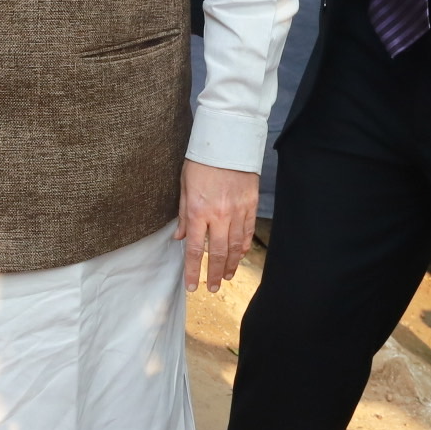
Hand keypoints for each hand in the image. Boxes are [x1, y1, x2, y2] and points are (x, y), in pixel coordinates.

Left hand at [176, 160, 258, 292]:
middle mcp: (218, 215)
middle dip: (215, 274)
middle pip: (218, 253)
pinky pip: (247, 232)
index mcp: (198, 211)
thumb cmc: (201, 162)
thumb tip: (180, 237)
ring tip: (228, 277)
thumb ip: (183, 214)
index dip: (193, 271)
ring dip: (231, 265)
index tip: (192, 286)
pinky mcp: (250, 204)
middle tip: (213, 288)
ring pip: (235, 246)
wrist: (226, 141)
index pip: (195, 250)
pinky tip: (241, 256)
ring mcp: (237, 211)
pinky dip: (244, 247)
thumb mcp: (184, 186)